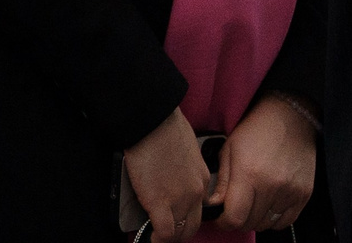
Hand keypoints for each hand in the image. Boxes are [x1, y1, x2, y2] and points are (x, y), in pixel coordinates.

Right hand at [125, 108, 212, 241]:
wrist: (152, 120)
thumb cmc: (163, 124)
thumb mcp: (185, 145)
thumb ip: (183, 163)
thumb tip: (171, 167)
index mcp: (202, 178)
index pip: (199, 206)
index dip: (185, 214)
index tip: (175, 216)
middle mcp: (196, 192)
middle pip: (193, 225)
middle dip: (180, 232)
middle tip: (166, 230)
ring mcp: (179, 199)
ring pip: (181, 233)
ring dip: (169, 237)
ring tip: (157, 237)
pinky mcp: (159, 202)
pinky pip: (164, 232)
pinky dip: (157, 239)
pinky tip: (148, 237)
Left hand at [204, 94, 316, 232]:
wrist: (290, 119)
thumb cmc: (255, 131)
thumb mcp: (229, 150)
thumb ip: (222, 182)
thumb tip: (214, 205)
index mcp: (249, 174)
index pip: (235, 217)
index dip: (223, 223)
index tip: (219, 220)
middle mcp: (271, 187)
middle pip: (251, 223)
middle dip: (237, 221)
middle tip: (232, 211)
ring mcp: (290, 193)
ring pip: (268, 224)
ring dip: (255, 220)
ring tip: (249, 206)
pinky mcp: (304, 195)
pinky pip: (287, 221)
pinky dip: (274, 220)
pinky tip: (266, 207)